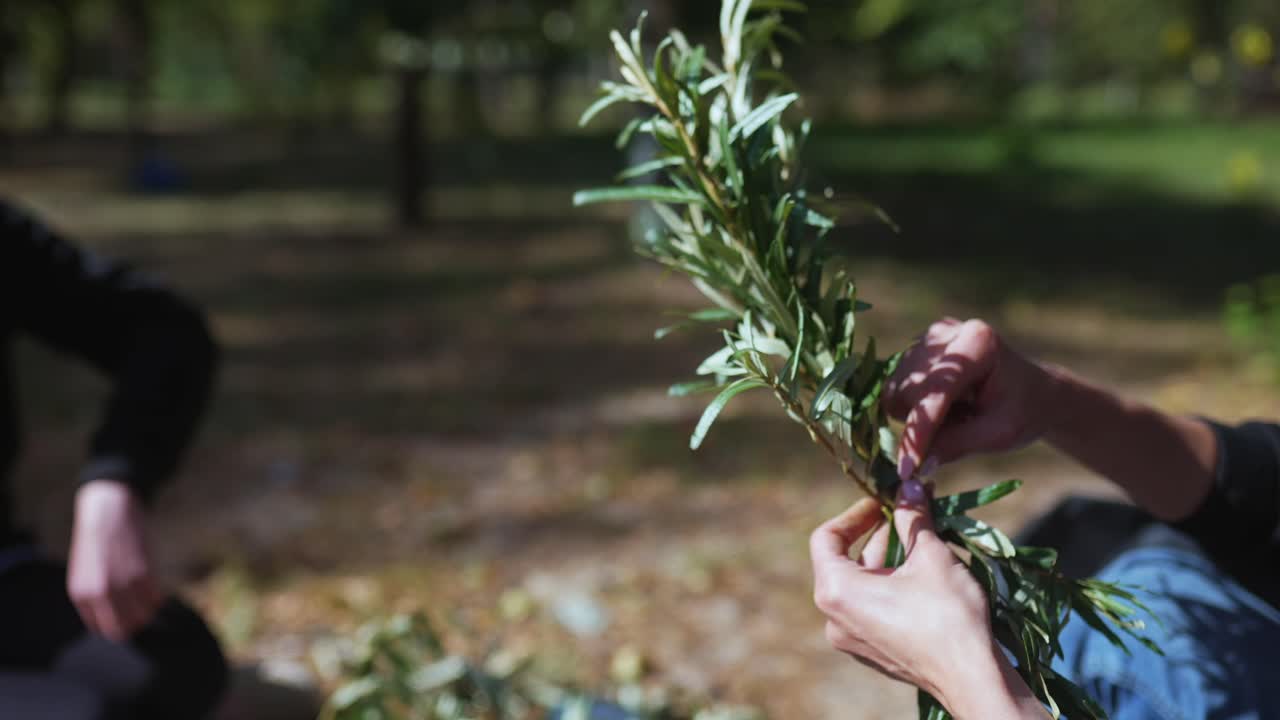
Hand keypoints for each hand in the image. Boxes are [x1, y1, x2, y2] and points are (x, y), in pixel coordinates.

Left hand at [67, 479, 164, 640]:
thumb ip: (95, 596)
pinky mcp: (142, 571)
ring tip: (149, 597)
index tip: (127, 615)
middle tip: (141, 610)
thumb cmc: (97, 539)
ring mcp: (122, 583)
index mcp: (81, 594)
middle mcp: (100, 592)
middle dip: (134, 623)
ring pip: (143, 615)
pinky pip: (155, 597)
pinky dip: (158, 596)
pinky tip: (155, 586)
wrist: (108, 508)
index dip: (118, 624)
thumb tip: (115, 617)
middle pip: (123, 629)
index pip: (103, 629)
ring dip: (149, 610)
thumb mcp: (85, 571)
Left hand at [810, 481, 1044, 717]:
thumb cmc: (947, 614)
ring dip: (889, 559)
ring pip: (862, 585)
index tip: (883, 502)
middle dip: (880, 534)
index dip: (855, 513)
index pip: (826, 538)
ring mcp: (852, 639)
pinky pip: (872, 608)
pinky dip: (891, 586)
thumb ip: (913, 517)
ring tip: (922, 539)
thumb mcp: (930, 555)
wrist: (972, 678)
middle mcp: (834, 618)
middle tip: (910, 514)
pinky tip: (923, 575)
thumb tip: (909, 485)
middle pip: (846, 561)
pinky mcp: (872, 651)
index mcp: (835, 591)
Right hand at [884, 318, 1057, 475]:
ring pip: (894, 389)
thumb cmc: (1024, 412)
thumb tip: (915, 466)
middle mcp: (946, 332)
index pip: (934, 392)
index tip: (906, 469)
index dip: (919, 433)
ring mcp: (928, 337)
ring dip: (916, 414)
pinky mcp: (916, 347)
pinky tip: (942, 405)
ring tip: (955, 414)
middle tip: (960, 427)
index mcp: (977, 343)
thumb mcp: (999, 435)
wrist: (1033, 391)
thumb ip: (956, 445)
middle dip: (921, 421)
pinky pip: (894, 387)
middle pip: (906, 389)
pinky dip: (912, 406)